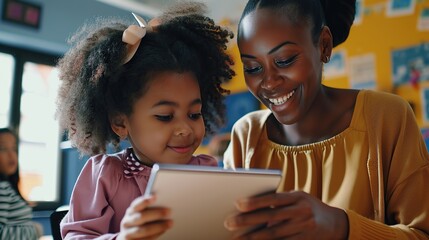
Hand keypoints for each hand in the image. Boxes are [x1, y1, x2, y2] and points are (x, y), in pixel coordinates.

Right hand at [117, 195, 172, 239]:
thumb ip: (149, 209)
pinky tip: (164, 231)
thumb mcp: (141, 215)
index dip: (145, 200)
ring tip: (170, 223)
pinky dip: (155, 235)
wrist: (129, 239)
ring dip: (158, 226)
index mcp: (130, 212)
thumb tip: (164, 204)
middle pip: (141, 217)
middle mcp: (127, 222)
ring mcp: (128, 233)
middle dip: (156, 213)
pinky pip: (145, 239)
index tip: (155, 196)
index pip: (136, 204)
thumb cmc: (141, 223)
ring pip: (143, 230)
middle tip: (169, 211)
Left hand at [224, 191, 347, 239]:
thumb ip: (280, 201)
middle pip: (271, 217)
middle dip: (248, 220)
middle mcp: (302, 212)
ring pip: (275, 235)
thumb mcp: (298, 198)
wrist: (335, 223)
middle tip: (228, 222)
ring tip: (237, 238)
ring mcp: (305, 228)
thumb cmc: (308, 207)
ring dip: (254, 237)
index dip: (256, 201)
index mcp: (298, 197)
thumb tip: (251, 206)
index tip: (237, 203)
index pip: (273, 198)